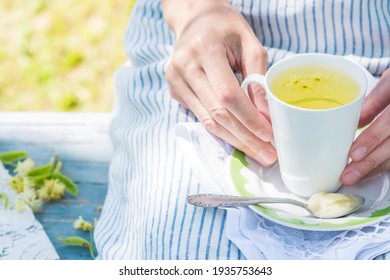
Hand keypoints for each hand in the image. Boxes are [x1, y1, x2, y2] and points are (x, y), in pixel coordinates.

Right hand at [163, 0, 276, 165]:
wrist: (194, 20)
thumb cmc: (225, 27)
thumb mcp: (249, 42)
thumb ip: (257, 77)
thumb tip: (265, 115)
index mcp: (204, 49)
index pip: (227, 94)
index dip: (249, 118)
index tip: (269, 135)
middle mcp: (184, 67)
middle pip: (217, 113)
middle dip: (244, 138)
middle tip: (267, 155)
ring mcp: (175, 81)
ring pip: (207, 120)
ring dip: (234, 140)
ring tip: (256, 153)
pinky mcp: (174, 91)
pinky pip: (200, 117)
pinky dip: (221, 130)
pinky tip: (239, 139)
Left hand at [342, 68, 389, 184]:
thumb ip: (375, 100)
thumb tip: (354, 120)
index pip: (388, 122)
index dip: (372, 139)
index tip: (353, 153)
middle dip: (370, 161)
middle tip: (349, 174)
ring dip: (376, 167)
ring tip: (355, 177)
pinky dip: (384, 164)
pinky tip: (369, 171)